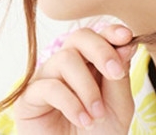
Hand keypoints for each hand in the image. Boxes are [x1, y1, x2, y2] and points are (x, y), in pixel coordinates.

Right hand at [13, 24, 135, 133]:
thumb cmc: (100, 134)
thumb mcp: (119, 105)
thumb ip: (120, 75)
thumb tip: (126, 43)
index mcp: (91, 61)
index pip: (99, 35)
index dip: (112, 31)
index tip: (127, 37)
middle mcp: (67, 64)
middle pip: (79, 36)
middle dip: (101, 50)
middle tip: (116, 73)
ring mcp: (47, 78)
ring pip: (65, 59)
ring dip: (87, 87)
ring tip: (97, 113)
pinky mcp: (29, 98)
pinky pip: (49, 86)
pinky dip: (71, 103)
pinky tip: (83, 121)